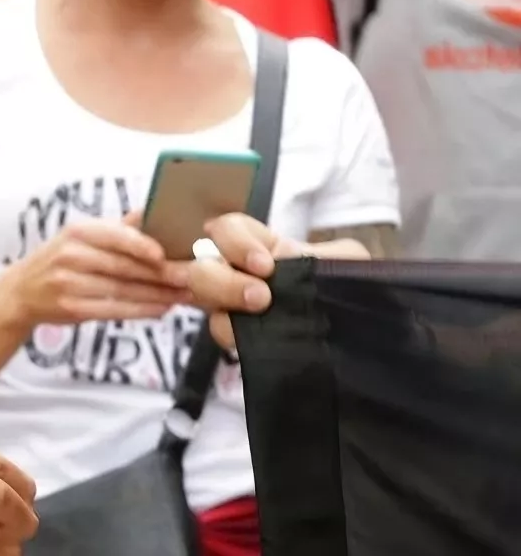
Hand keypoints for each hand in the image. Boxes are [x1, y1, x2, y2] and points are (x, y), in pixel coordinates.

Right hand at [3, 213, 191, 327]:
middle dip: (161, 273)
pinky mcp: (72, 309)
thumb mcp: (78, 237)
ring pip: (123, 289)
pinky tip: (162, 308)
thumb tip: (151, 212)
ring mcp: (69, 283)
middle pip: (123, 266)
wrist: (19, 292)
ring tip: (184, 294)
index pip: (114, 235)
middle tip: (189, 277)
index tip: (166, 254)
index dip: (141, 245)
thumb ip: (115, 229)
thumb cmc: (57, 261)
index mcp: (76, 232)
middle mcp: (70, 256)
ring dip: (158, 294)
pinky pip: (114, 309)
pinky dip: (142, 310)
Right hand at [188, 213, 370, 349]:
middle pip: (202, 268)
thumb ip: (322, 252)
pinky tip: (253, 340)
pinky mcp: (244, 342)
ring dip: (224, 306)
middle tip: (261, 298)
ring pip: (201, 301)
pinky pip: (221, 333)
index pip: (226, 229)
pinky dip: (232, 336)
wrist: (371, 339)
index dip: (234, 241)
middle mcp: (240, 276)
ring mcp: (237, 310)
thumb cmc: (357, 292)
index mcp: (264, 249)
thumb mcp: (350, 263)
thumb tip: (287, 256)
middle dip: (223, 281)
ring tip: (258, 317)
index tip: (266, 264)